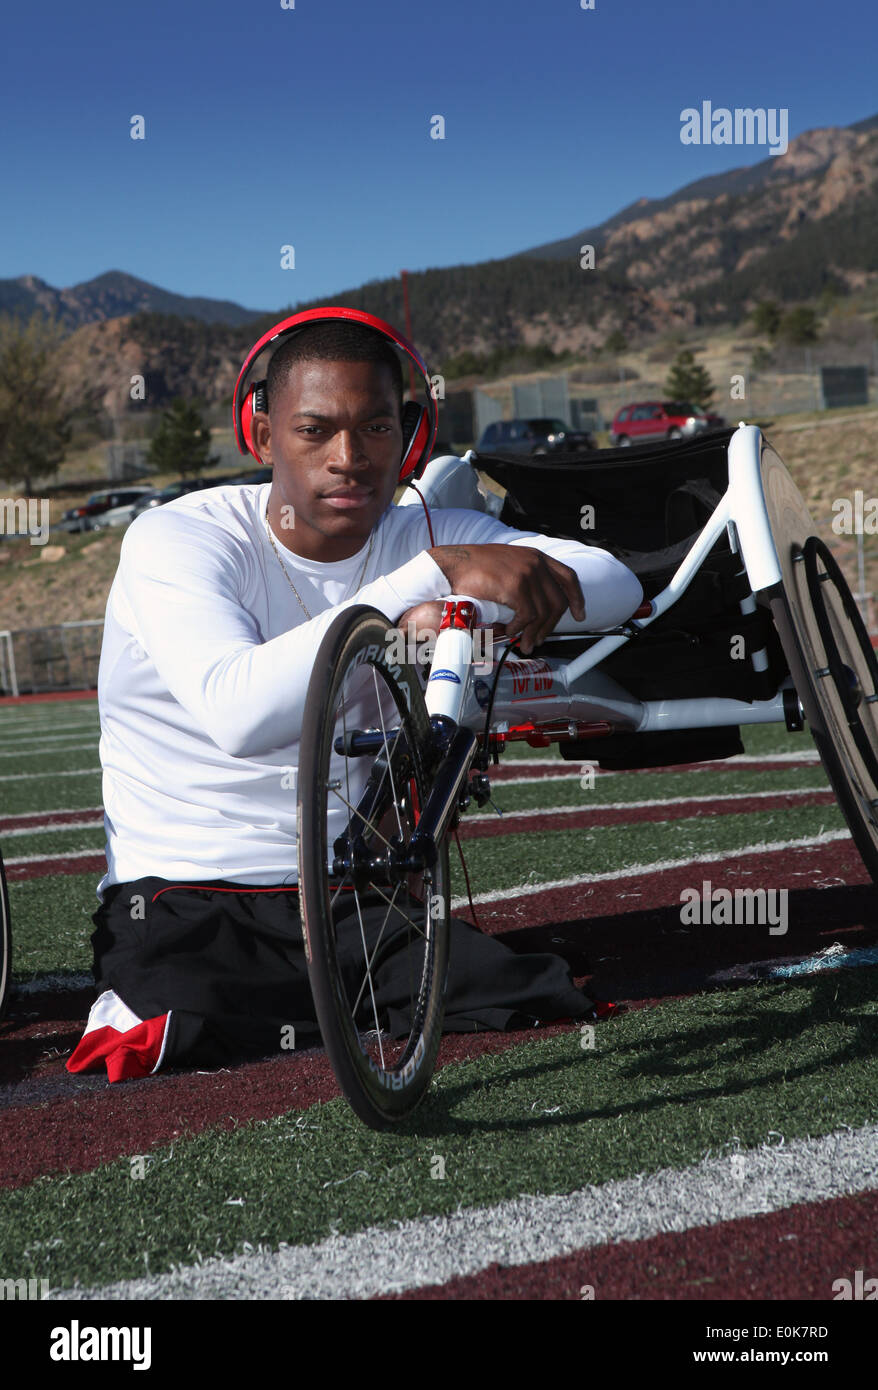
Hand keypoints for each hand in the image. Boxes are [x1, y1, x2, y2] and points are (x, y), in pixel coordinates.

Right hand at [428, 544, 584, 653]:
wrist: (453, 564)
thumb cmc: (474, 566)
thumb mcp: (508, 563)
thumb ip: (525, 576)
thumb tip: (534, 606)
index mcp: (535, 556)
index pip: (568, 577)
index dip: (576, 598)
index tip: (579, 614)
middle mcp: (535, 563)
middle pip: (557, 601)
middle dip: (551, 626)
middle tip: (539, 639)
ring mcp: (527, 574)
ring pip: (543, 613)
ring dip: (533, 633)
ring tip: (523, 642)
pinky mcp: (515, 587)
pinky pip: (527, 616)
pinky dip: (519, 628)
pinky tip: (509, 631)